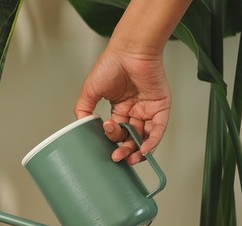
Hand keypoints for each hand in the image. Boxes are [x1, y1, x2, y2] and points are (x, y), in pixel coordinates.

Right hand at [74, 47, 171, 164]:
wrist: (129, 51)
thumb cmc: (111, 64)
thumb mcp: (89, 91)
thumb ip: (83, 110)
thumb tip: (80, 126)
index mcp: (119, 107)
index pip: (116, 131)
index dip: (111, 138)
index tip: (104, 138)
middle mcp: (135, 109)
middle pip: (131, 137)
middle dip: (124, 149)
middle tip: (117, 156)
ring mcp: (148, 109)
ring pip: (145, 136)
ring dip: (139, 150)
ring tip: (130, 158)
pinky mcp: (161, 106)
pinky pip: (158, 129)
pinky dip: (153, 141)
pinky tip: (144, 150)